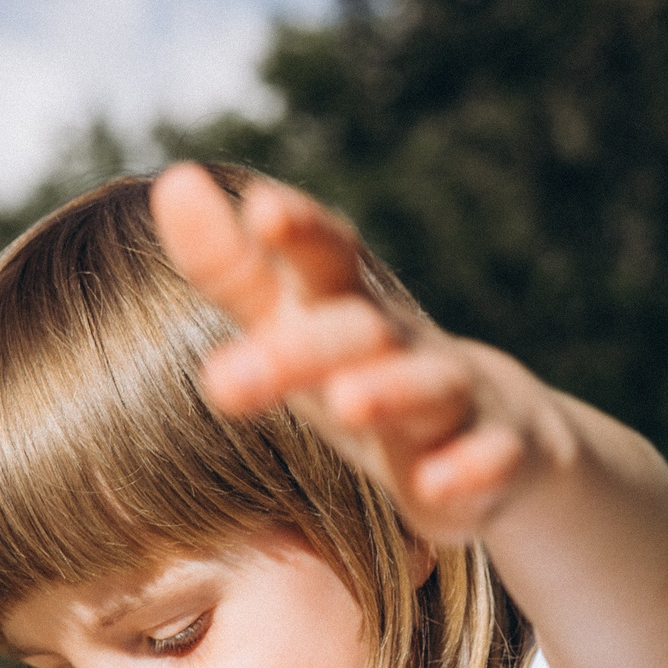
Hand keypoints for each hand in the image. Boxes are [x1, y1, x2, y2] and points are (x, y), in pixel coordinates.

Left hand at [149, 163, 550, 543]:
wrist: (492, 432)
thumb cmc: (366, 370)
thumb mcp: (296, 323)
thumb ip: (234, 269)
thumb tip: (172, 181)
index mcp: (349, 307)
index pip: (327, 257)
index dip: (301, 231)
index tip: (260, 210)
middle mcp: (406, 343)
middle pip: (360, 331)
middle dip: (302, 349)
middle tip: (223, 378)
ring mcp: (458, 398)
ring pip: (430, 387)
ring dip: (392, 390)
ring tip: (347, 402)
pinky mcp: (496, 457)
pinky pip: (490, 460)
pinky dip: (469, 469)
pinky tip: (434, 487)